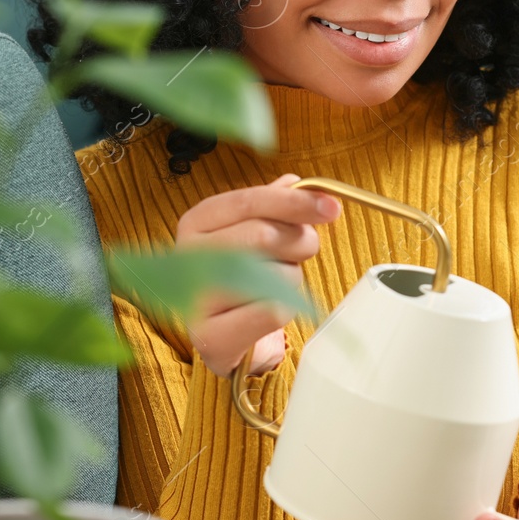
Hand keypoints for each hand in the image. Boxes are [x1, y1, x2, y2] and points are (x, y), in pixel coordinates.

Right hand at [172, 172, 340, 375]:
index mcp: (196, 222)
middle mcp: (188, 257)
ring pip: (274, 276)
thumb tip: (296, 182)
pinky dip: (286, 308)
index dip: (293, 202)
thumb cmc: (241, 275)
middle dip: (298, 242)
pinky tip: (269, 308)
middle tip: (304, 250)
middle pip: (262, 235)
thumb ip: (273, 206)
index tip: (330, 206)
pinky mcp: (212, 337)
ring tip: (276, 283)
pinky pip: (273, 311)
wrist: (223, 334)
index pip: (248, 202)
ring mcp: (195, 299)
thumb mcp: (253, 232)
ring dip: (291, 278)